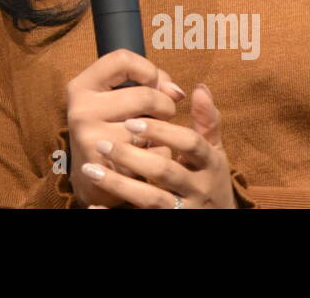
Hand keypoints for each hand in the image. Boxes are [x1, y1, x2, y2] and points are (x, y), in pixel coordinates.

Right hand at [67, 48, 187, 207]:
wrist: (93, 177)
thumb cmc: (111, 127)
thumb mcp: (116, 98)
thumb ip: (148, 84)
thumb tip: (176, 91)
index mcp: (81, 86)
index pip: (122, 59)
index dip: (148, 70)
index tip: (152, 84)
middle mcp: (81, 110)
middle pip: (146, 96)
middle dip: (165, 105)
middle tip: (161, 114)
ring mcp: (92, 139)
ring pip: (153, 127)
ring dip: (163, 132)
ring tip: (153, 134)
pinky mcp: (109, 167)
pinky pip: (156, 153)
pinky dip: (162, 153)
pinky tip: (149, 156)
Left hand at [83, 82, 236, 208]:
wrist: (219, 217)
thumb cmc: (210, 176)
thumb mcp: (214, 151)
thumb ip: (207, 121)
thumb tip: (199, 86)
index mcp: (210, 163)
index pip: (189, 143)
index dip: (162, 131)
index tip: (131, 120)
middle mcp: (199, 188)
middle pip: (165, 171)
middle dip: (132, 156)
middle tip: (102, 143)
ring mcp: (183, 209)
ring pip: (150, 199)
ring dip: (119, 184)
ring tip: (90, 169)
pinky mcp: (168, 222)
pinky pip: (140, 220)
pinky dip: (115, 216)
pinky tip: (94, 207)